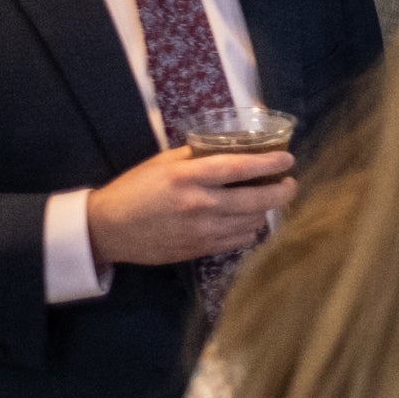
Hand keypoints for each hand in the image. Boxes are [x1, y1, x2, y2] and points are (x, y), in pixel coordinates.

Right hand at [86, 147, 296, 268]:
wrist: (108, 229)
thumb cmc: (135, 189)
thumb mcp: (162, 163)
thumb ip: (196, 156)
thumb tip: (231, 148)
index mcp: (187, 177)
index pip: (238, 168)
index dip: (269, 164)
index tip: (288, 159)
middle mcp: (199, 205)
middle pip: (255, 201)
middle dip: (282, 192)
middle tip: (290, 183)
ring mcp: (201, 231)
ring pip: (252, 222)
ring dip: (267, 210)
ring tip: (269, 199)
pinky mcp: (200, 250)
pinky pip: (239, 241)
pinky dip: (250, 229)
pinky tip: (249, 219)